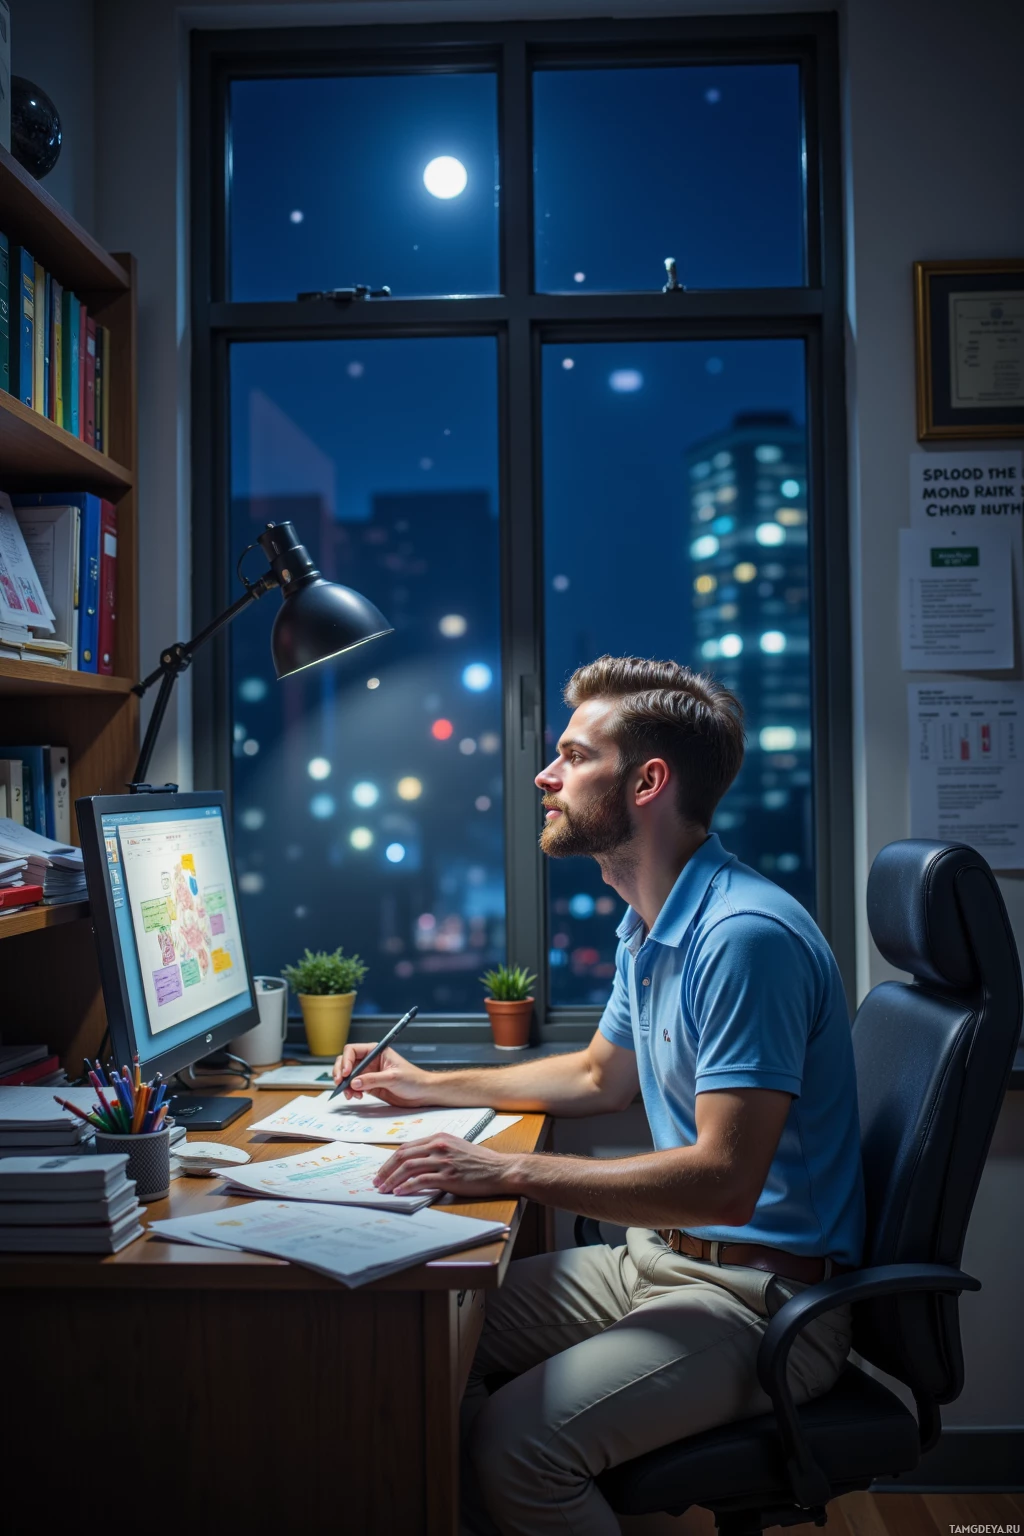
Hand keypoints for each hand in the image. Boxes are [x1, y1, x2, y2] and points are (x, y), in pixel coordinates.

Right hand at [331, 1042, 432, 1106]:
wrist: (423, 1093)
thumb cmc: (414, 1079)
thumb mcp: (393, 1077)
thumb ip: (373, 1079)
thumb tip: (355, 1082)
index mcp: (376, 1051)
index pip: (353, 1050)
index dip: (346, 1060)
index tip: (346, 1073)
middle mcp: (370, 1061)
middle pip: (346, 1062)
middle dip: (340, 1072)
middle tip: (340, 1083)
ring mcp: (369, 1074)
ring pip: (348, 1076)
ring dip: (345, 1085)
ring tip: (350, 1095)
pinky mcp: (369, 1086)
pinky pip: (354, 1087)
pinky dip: (351, 1091)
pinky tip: (356, 1096)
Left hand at [373, 1133, 517, 1197]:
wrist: (500, 1169)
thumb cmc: (480, 1162)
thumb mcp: (456, 1148)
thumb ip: (437, 1151)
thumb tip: (416, 1163)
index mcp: (439, 1138)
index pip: (406, 1147)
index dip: (391, 1160)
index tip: (382, 1171)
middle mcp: (439, 1146)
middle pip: (403, 1155)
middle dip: (386, 1169)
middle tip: (377, 1181)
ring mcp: (443, 1160)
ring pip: (408, 1167)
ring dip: (392, 1179)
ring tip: (383, 1189)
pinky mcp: (448, 1175)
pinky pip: (421, 1180)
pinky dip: (407, 1186)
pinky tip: (399, 1192)